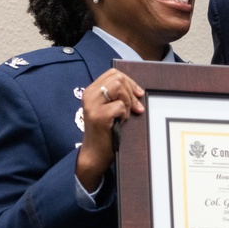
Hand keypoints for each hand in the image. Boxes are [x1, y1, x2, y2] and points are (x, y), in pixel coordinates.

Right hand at [75, 69, 144, 189]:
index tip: (138, 94)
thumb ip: (118, 96)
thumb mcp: (109, 108)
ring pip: (119, 87)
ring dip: (127, 102)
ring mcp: (92, 104)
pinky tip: (120, 123)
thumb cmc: (106, 131)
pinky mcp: (99, 115)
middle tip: (134, 108)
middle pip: (118, 78)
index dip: (129, 81)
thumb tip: (138, 91)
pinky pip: (120, 105)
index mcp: (91, 91)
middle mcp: (89, 94)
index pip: (113, 73)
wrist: (95, 154)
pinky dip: (125, 114)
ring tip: (123, 116)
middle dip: (130, 92)